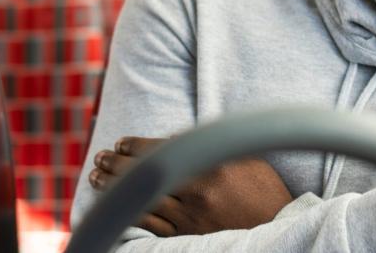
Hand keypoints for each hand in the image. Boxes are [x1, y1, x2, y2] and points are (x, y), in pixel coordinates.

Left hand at [88, 136, 293, 236]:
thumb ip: (213, 146)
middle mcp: (199, 191)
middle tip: (99, 157)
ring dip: (115, 188)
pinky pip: (151, 225)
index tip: (120, 143)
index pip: (163, 150)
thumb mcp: (245, 157)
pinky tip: (116, 206)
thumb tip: (179, 137)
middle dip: (117, 165)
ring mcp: (192, 218)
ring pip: (143, 199)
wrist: (279, 227)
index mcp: (214, 165)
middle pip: (147, 174)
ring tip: (96, 178)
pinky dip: (131, 213)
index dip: (136, 146)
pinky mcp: (188, 237)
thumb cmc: (264, 189)